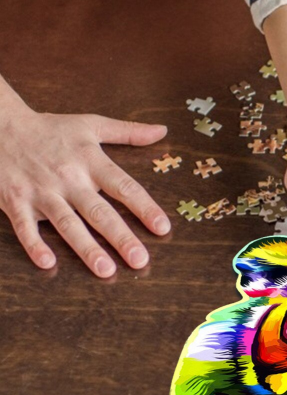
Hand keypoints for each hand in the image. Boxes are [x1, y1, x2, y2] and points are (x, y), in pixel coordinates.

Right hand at [0, 102, 170, 275]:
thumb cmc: (50, 129)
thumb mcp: (91, 124)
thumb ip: (129, 132)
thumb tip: (162, 131)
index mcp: (90, 160)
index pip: (123, 186)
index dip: (144, 207)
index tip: (162, 227)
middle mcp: (68, 178)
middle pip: (99, 212)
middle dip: (120, 237)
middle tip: (140, 260)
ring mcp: (41, 192)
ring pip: (67, 224)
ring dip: (86, 248)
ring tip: (106, 270)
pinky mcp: (15, 201)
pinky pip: (25, 227)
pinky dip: (35, 244)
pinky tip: (48, 263)